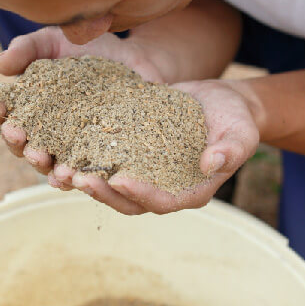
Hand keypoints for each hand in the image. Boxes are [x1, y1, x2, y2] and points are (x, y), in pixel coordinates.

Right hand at [0, 26, 168, 177]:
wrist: (136, 58)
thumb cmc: (90, 48)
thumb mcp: (56, 41)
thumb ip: (28, 49)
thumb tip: (0, 65)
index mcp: (30, 109)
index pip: (6, 115)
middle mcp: (48, 135)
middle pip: (25, 148)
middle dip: (19, 144)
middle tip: (19, 137)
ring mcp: (74, 150)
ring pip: (54, 169)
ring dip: (46, 169)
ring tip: (45, 163)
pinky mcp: (102, 159)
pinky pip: (90, 176)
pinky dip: (81, 180)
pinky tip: (76, 178)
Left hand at [47, 79, 260, 214]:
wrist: (221, 103)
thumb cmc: (236, 119)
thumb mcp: (241, 131)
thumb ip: (231, 149)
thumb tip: (211, 163)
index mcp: (191, 191)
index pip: (163, 202)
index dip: (141, 194)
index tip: (119, 180)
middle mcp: (164, 188)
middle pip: (129, 201)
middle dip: (103, 193)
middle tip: (78, 178)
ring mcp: (146, 173)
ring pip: (111, 185)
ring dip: (87, 180)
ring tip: (62, 167)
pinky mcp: (133, 154)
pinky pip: (107, 161)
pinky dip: (86, 157)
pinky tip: (64, 144)